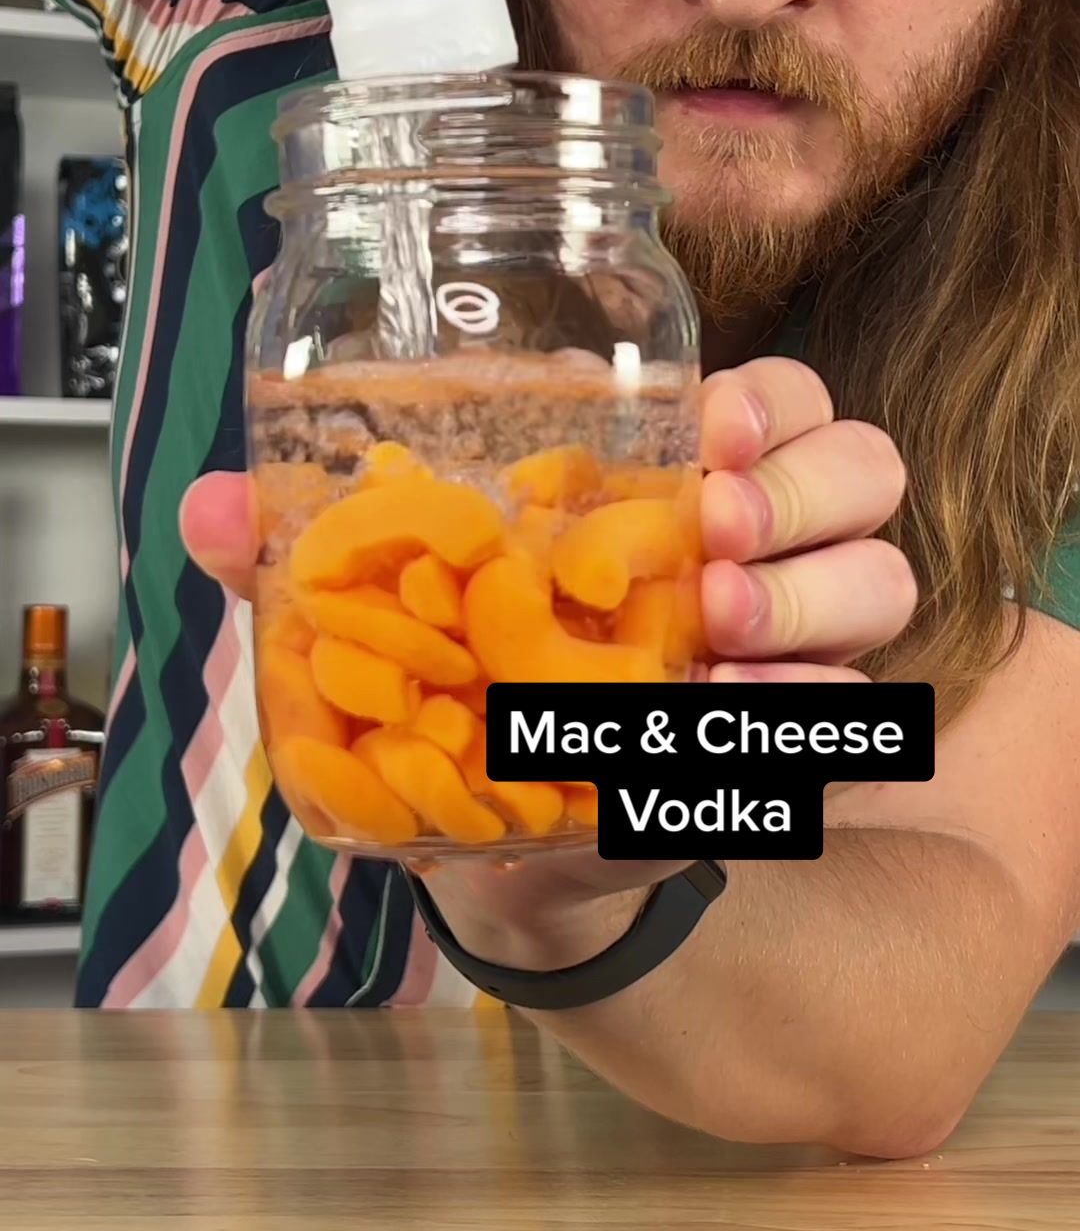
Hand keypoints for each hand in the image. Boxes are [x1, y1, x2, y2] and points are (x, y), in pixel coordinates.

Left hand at [180, 358, 915, 962]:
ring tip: (723, 640)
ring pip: (885, 573)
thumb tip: (205, 509)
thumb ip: (310, 562)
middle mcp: (756, 537)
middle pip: (860, 460)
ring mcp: (795, 631)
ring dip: (815, 598)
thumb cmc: (469, 685)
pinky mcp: (800, 729)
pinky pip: (862, 707)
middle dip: (801, 489)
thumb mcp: (399, 617)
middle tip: (717, 531)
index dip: (762, 398)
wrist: (525, 837)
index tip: (705, 422)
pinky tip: (736, 723)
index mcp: (671, 473)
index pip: (773, 393)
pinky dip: (808, 712)